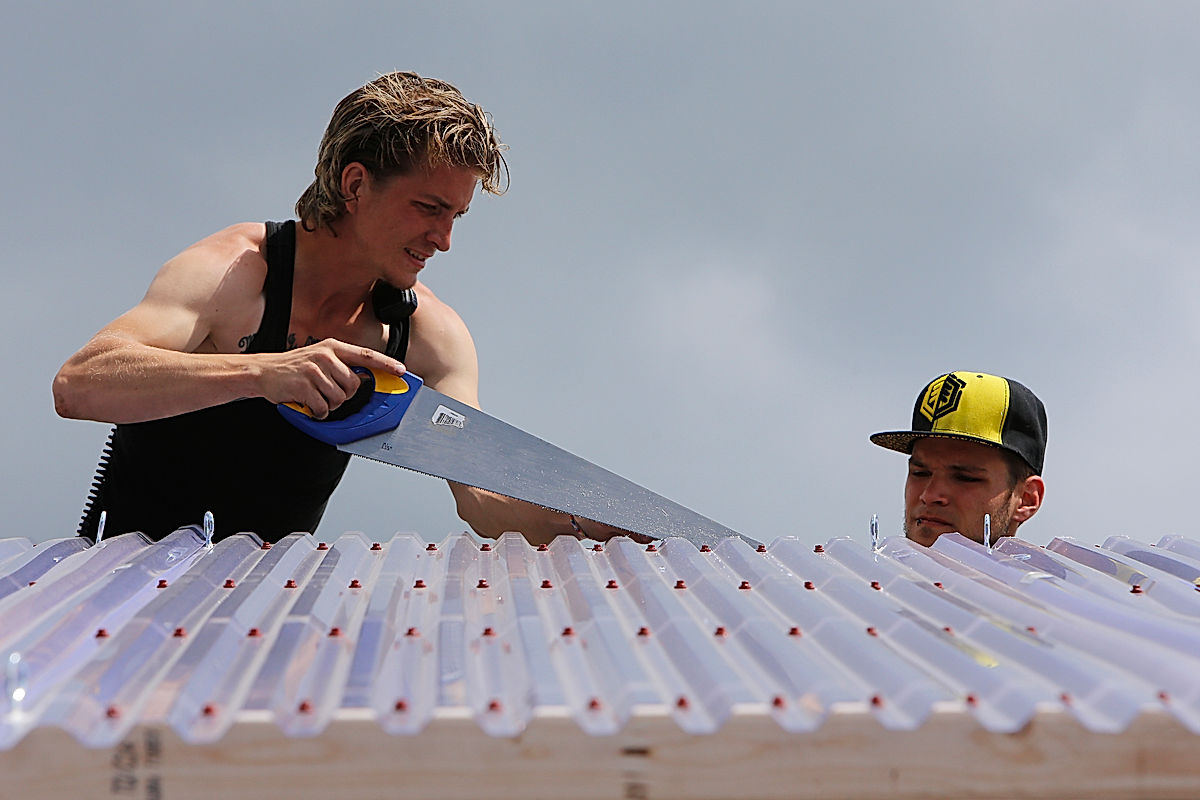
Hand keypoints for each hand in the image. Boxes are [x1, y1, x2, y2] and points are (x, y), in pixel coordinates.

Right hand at [256, 338, 404, 417]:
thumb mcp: (319, 357)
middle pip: (354, 385)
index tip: (401, 371)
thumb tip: (364, 380)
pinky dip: (317, 411)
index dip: (386, 364)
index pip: (366, 356)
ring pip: (339, 399)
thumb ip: (341, 365)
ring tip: (314, 395)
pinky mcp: (304, 386)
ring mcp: (314, 371)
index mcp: (332, 347)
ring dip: (328, 404)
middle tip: (327, 392)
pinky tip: (307, 402)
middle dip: (344, 395)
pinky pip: (323, 408)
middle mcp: (326, 356)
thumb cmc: (294, 367)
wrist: (263, 371)